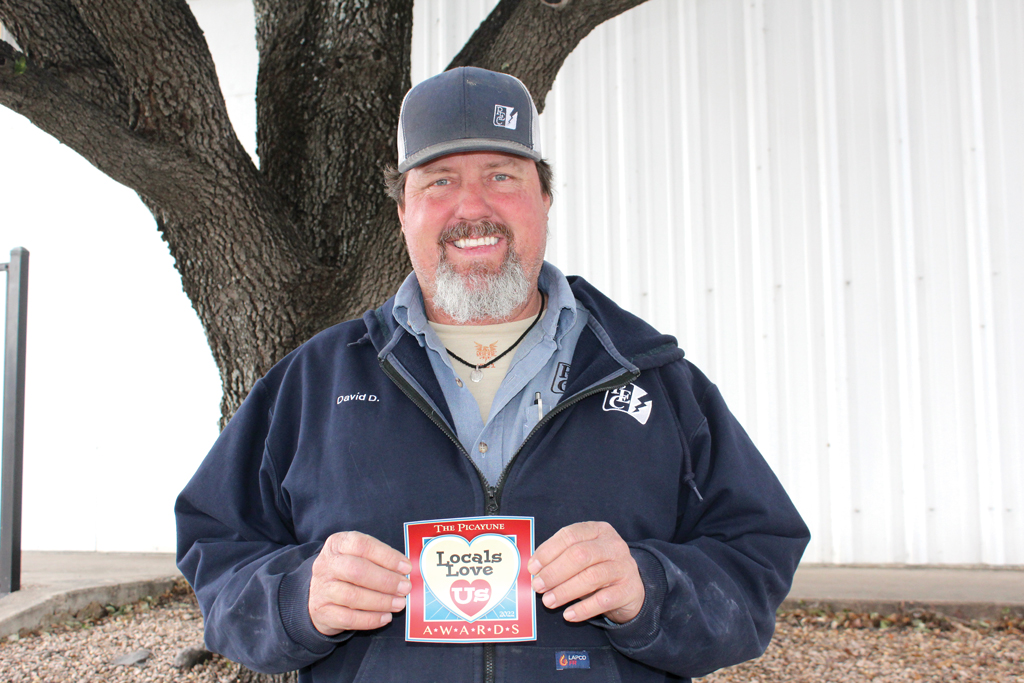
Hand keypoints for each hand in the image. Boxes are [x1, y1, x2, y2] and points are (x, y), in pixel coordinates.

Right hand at [309, 531, 411, 634]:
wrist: (320, 594)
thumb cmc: (348, 572)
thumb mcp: (359, 556)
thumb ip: (379, 560)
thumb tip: (405, 572)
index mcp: (337, 544)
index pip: (362, 545)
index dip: (387, 556)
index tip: (406, 567)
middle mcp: (326, 564)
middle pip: (357, 570)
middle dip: (386, 580)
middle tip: (405, 588)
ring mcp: (322, 589)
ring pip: (353, 596)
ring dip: (381, 601)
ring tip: (399, 603)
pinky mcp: (322, 612)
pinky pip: (349, 618)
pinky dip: (371, 619)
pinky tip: (386, 617)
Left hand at [527, 521, 644, 623]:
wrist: (631, 588)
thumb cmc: (598, 569)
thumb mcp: (583, 556)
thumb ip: (561, 558)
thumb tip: (534, 570)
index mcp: (598, 530)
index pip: (570, 535)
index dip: (548, 551)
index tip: (532, 567)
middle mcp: (613, 545)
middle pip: (579, 555)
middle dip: (554, 572)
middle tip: (538, 586)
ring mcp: (623, 567)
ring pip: (590, 577)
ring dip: (564, 591)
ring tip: (548, 601)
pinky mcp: (629, 589)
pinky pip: (603, 600)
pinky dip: (583, 609)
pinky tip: (568, 615)